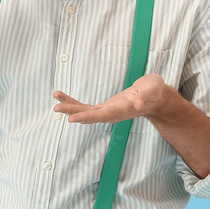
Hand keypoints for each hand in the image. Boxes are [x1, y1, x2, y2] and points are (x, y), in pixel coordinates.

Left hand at [52, 73, 166, 124]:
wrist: (154, 98)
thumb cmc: (154, 92)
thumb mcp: (153, 90)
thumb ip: (146, 96)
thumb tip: (139, 104)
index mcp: (123, 110)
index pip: (103, 115)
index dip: (87, 117)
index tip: (72, 119)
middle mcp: (112, 114)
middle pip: (90, 115)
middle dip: (73, 112)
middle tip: (56, 108)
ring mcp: (107, 112)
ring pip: (85, 111)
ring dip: (69, 107)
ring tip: (55, 99)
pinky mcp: (103, 108)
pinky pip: (85, 106)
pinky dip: (73, 102)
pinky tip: (61, 97)